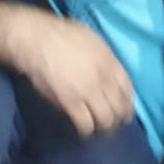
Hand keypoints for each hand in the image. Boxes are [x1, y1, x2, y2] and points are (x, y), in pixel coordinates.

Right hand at [7, 9, 133, 136]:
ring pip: (105, 120)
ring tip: (95, 126)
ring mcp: (88, 90)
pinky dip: (85, 129)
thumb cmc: (59, 33)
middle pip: (119, 107)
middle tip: (109, 121)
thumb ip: (103, 57)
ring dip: (102, 126)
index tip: (124, 110)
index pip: (128, 89)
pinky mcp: (71, 102)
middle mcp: (103, 77)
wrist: (35, 37)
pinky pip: (86, 124)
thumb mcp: (90, 38)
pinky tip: (81, 127)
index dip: (127, 103)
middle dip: (116, 118)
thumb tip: (107, 72)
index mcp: (109, 60)